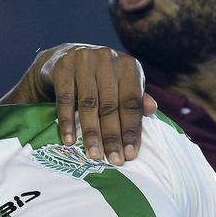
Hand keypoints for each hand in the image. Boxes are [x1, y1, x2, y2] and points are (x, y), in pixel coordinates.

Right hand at [40, 44, 155, 165]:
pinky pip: (65, 100)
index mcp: (128, 65)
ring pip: (89, 104)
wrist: (65, 57)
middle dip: (112, 136)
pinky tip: (69, 140)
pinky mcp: (62, 67)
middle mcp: (107, 58)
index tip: (130, 153)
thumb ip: (136, 98)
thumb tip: (152, 110)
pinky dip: (67, 122)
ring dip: (91, 132)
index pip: (132, 102)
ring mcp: (83, 60)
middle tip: (113, 159)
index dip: (131, 129)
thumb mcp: (121, 84)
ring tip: (93, 154)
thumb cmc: (100, 76)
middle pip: (111, 105)